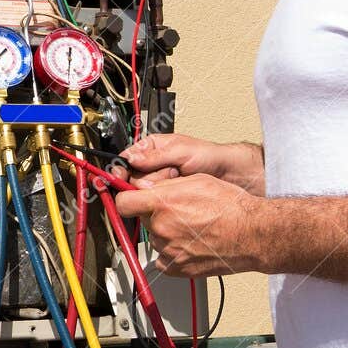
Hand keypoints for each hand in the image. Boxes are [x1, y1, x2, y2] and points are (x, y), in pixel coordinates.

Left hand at [113, 173, 265, 277]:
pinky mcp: (177, 268)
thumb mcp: (196, 180)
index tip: (129, 198)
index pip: (123, 203)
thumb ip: (164, 185)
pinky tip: (190, 243)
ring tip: (192, 227)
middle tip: (178, 210)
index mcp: (162, 204)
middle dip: (154, 213)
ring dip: (166, 232)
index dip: (125, 198)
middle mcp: (161, 228)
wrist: (252, 234)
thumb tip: (143, 187)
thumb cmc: (230, 206)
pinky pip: (164, 258)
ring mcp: (168, 250)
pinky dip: (172, 252)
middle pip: (143, 220)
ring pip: (155, 238)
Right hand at [117, 134, 265, 193]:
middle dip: (147, 179)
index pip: (126, 159)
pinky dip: (162, 197)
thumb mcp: (181, 151)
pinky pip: (154, 199)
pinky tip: (175, 191)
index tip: (119, 177)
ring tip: (178, 179)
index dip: (121, 169)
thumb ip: (155, 156)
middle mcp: (151, 164)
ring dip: (158, 187)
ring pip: (143, 190)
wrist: (227, 173)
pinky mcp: (165, 194)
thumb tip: (132, 158)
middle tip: (168, 173)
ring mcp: (158, 180)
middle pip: (132, 178)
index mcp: (150, 148)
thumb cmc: (207, 155)